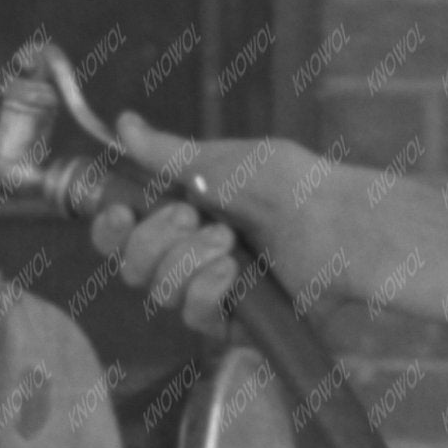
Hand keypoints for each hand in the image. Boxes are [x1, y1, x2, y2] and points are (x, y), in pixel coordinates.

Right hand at [94, 116, 333, 334]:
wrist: (336, 223)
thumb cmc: (288, 185)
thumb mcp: (222, 160)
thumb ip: (166, 152)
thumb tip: (123, 124)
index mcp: (181, 215)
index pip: (123, 233)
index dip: (110, 227)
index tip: (120, 210)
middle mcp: (190, 255)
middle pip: (131, 266)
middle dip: (153, 240)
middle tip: (190, 216)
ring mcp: (210, 290)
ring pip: (159, 292)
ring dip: (184, 262)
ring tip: (226, 241)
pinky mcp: (234, 323)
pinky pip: (194, 317)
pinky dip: (204, 291)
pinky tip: (230, 273)